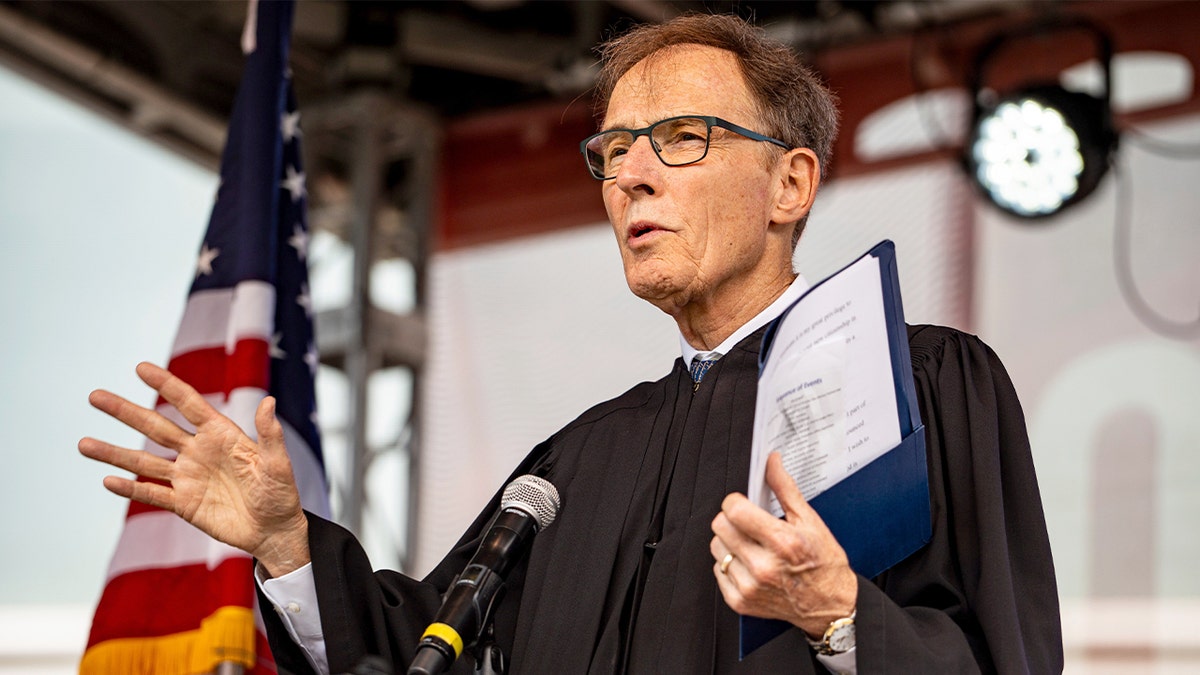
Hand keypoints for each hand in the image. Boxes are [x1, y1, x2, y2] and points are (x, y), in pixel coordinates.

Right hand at [78, 362, 309, 576]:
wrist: (275, 531)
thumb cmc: (282, 494)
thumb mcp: (278, 464)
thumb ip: (269, 435)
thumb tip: (268, 402)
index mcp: (222, 435)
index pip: (189, 404)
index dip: (166, 386)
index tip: (140, 368)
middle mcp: (199, 452)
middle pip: (156, 427)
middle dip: (126, 411)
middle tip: (95, 396)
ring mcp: (188, 478)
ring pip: (144, 461)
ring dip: (114, 453)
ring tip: (83, 443)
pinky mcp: (184, 504)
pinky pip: (152, 494)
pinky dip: (130, 489)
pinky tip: (108, 480)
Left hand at [710, 452, 856, 636]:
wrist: (829, 605)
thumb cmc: (823, 564)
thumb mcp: (810, 521)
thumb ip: (785, 489)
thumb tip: (771, 462)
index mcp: (782, 542)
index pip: (734, 510)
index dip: (736, 501)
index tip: (743, 503)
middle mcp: (764, 567)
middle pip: (720, 526)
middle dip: (732, 519)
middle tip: (749, 524)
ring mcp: (750, 586)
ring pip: (717, 548)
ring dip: (729, 542)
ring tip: (751, 545)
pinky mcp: (741, 601)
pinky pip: (718, 570)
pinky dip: (730, 564)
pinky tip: (749, 564)